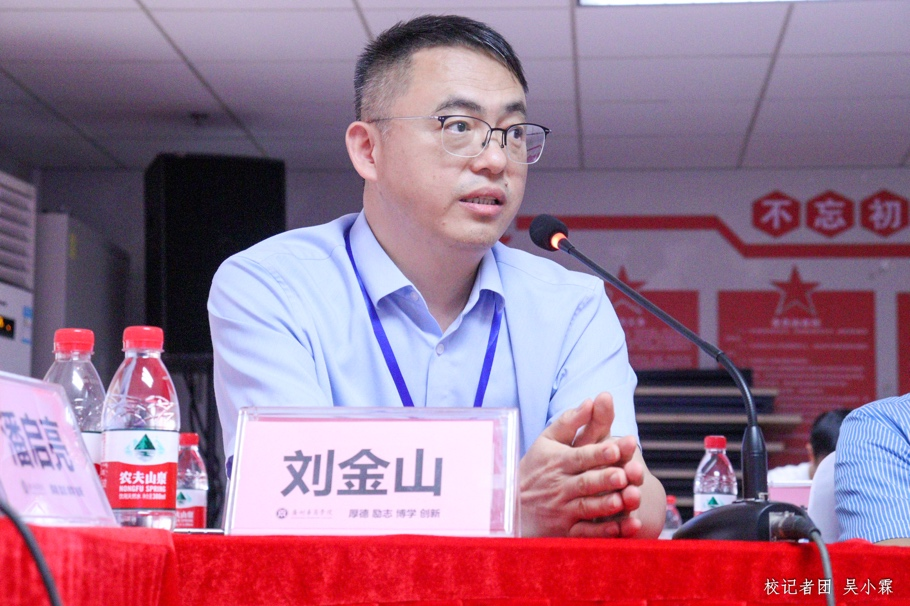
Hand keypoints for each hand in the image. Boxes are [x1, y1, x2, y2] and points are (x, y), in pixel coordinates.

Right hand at [519, 392, 645, 537]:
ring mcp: (563, 510)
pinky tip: (626, 527)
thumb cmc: (536, 467)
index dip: (598, 452)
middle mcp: (560, 486)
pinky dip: (605, 532)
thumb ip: (570, 421)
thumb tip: (592, 400)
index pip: (580, 456)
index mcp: (559, 461)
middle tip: (624, 474)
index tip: (617, 447)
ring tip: (626, 499)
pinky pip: (586, 533)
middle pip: (586, 482)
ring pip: (587, 507)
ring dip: (607, 505)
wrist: (511, 505)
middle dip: (605, 478)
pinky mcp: (566, 531)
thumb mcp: (547, 440)